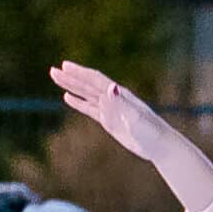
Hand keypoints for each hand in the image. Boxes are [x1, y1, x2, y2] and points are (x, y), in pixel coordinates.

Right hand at [51, 63, 181, 167]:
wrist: (160, 145)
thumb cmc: (151, 131)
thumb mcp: (135, 117)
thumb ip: (121, 103)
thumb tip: (109, 87)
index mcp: (119, 94)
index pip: (95, 80)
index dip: (79, 73)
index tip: (64, 65)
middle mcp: (113, 98)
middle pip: (87, 84)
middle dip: (70, 77)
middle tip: (52, 70)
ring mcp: (111, 109)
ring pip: (86, 94)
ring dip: (71, 86)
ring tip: (56, 78)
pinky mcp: (110, 121)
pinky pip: (90, 109)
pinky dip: (78, 102)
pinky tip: (68, 98)